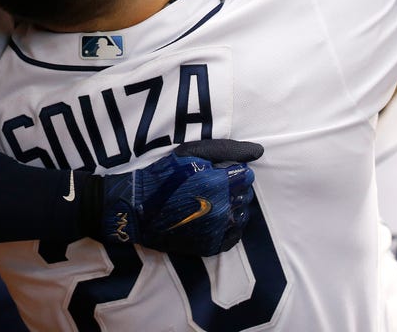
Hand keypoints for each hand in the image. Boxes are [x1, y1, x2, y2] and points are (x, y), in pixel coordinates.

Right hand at [98, 139, 263, 255]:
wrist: (138, 209)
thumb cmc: (164, 176)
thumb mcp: (192, 153)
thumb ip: (228, 150)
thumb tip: (259, 151)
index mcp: (219, 184)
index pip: (246, 177)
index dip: (234, 172)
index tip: (219, 172)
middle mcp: (222, 209)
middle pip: (245, 196)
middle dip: (234, 189)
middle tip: (212, 186)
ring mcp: (217, 230)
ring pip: (241, 216)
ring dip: (232, 207)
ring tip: (212, 202)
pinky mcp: (210, 246)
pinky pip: (233, 236)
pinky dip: (228, 227)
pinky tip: (213, 218)